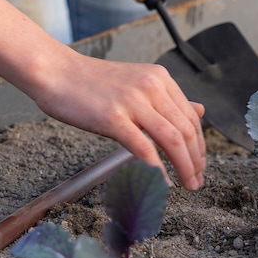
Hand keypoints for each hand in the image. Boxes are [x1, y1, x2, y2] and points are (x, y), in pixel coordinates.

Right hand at [32, 48, 206, 191]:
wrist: (57, 72)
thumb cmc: (92, 82)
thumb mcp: (136, 82)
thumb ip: (167, 98)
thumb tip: (200, 110)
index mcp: (159, 77)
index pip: (190, 115)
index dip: (200, 143)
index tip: (200, 163)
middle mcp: (151, 86)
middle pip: (185, 129)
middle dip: (196, 160)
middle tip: (196, 181)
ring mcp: (133, 101)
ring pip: (172, 139)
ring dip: (184, 167)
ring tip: (187, 185)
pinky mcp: (113, 118)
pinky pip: (144, 149)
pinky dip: (158, 170)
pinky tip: (163, 185)